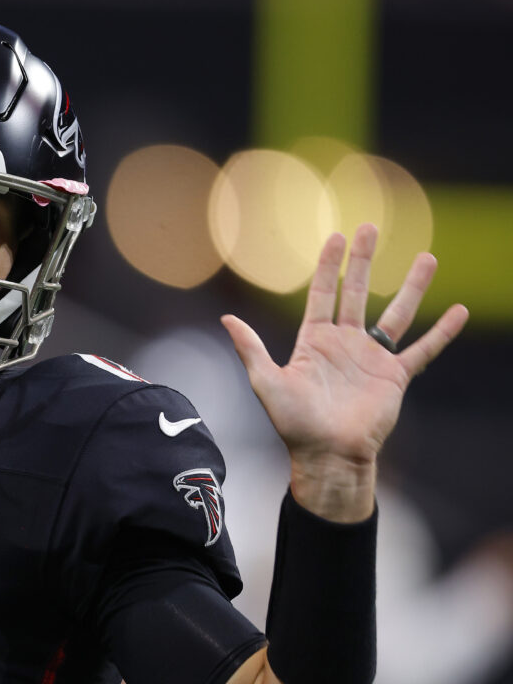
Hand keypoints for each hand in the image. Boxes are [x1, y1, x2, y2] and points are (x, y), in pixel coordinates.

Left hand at [221, 224, 468, 520]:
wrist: (327, 455)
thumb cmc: (294, 424)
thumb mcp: (266, 382)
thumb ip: (250, 348)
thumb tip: (226, 318)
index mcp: (313, 340)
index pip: (322, 293)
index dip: (329, 265)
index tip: (336, 237)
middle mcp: (344, 343)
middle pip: (356, 292)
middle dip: (363, 260)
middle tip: (371, 228)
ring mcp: (371, 358)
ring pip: (396, 314)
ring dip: (411, 286)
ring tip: (426, 257)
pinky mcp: (394, 377)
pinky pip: (422, 350)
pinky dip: (441, 332)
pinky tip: (458, 311)